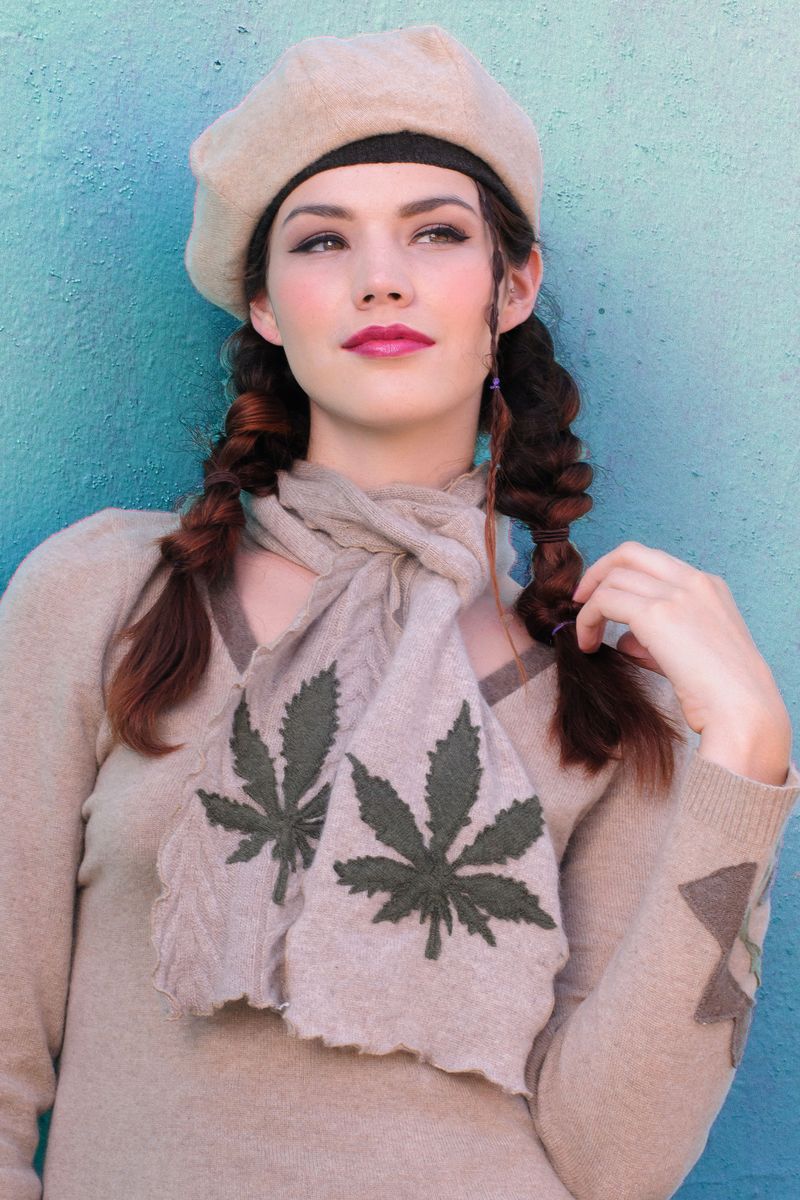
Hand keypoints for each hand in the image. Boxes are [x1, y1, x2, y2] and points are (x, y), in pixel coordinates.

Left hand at [570, 542, 790, 747]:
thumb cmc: (722, 694)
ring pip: (614, 577)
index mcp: (709, 586)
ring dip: (590, 605)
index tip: (603, 598)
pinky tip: (588, 645)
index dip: (622, 575)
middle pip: (630, 552)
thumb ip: (655, 641)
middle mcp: (694, 582)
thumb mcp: (691, 655)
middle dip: (598, 572)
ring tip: (585, 636)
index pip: (654, 562)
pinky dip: (588, 620)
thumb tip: (624, 640)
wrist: (741, 709)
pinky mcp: (656, 614)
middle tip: (580, 599)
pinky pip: (604, 601)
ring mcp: (676, 594)